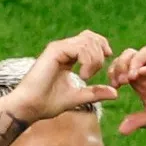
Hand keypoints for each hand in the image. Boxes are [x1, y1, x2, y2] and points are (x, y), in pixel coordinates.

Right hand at [2, 31, 118, 123]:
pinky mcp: (55, 51)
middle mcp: (62, 49)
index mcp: (67, 57)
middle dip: (100, 55)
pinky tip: (83, 75)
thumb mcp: (78, 97)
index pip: (89, 40)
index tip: (108, 60)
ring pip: (87, 42)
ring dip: (94, 60)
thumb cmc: (47, 103)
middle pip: (91, 38)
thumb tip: (115, 93)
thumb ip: (95, 93)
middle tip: (94, 74)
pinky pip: (79, 47)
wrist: (30, 107)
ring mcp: (58, 48)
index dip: (102, 46)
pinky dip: (87, 60)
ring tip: (87, 77)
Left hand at [108, 46, 145, 137]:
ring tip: (130, 77)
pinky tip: (141, 75)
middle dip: (122, 63)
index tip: (113, 84)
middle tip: (119, 80)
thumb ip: (137, 122)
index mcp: (142, 82)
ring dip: (135, 61)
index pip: (125, 65)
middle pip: (133, 54)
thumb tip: (120, 130)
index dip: (115, 70)